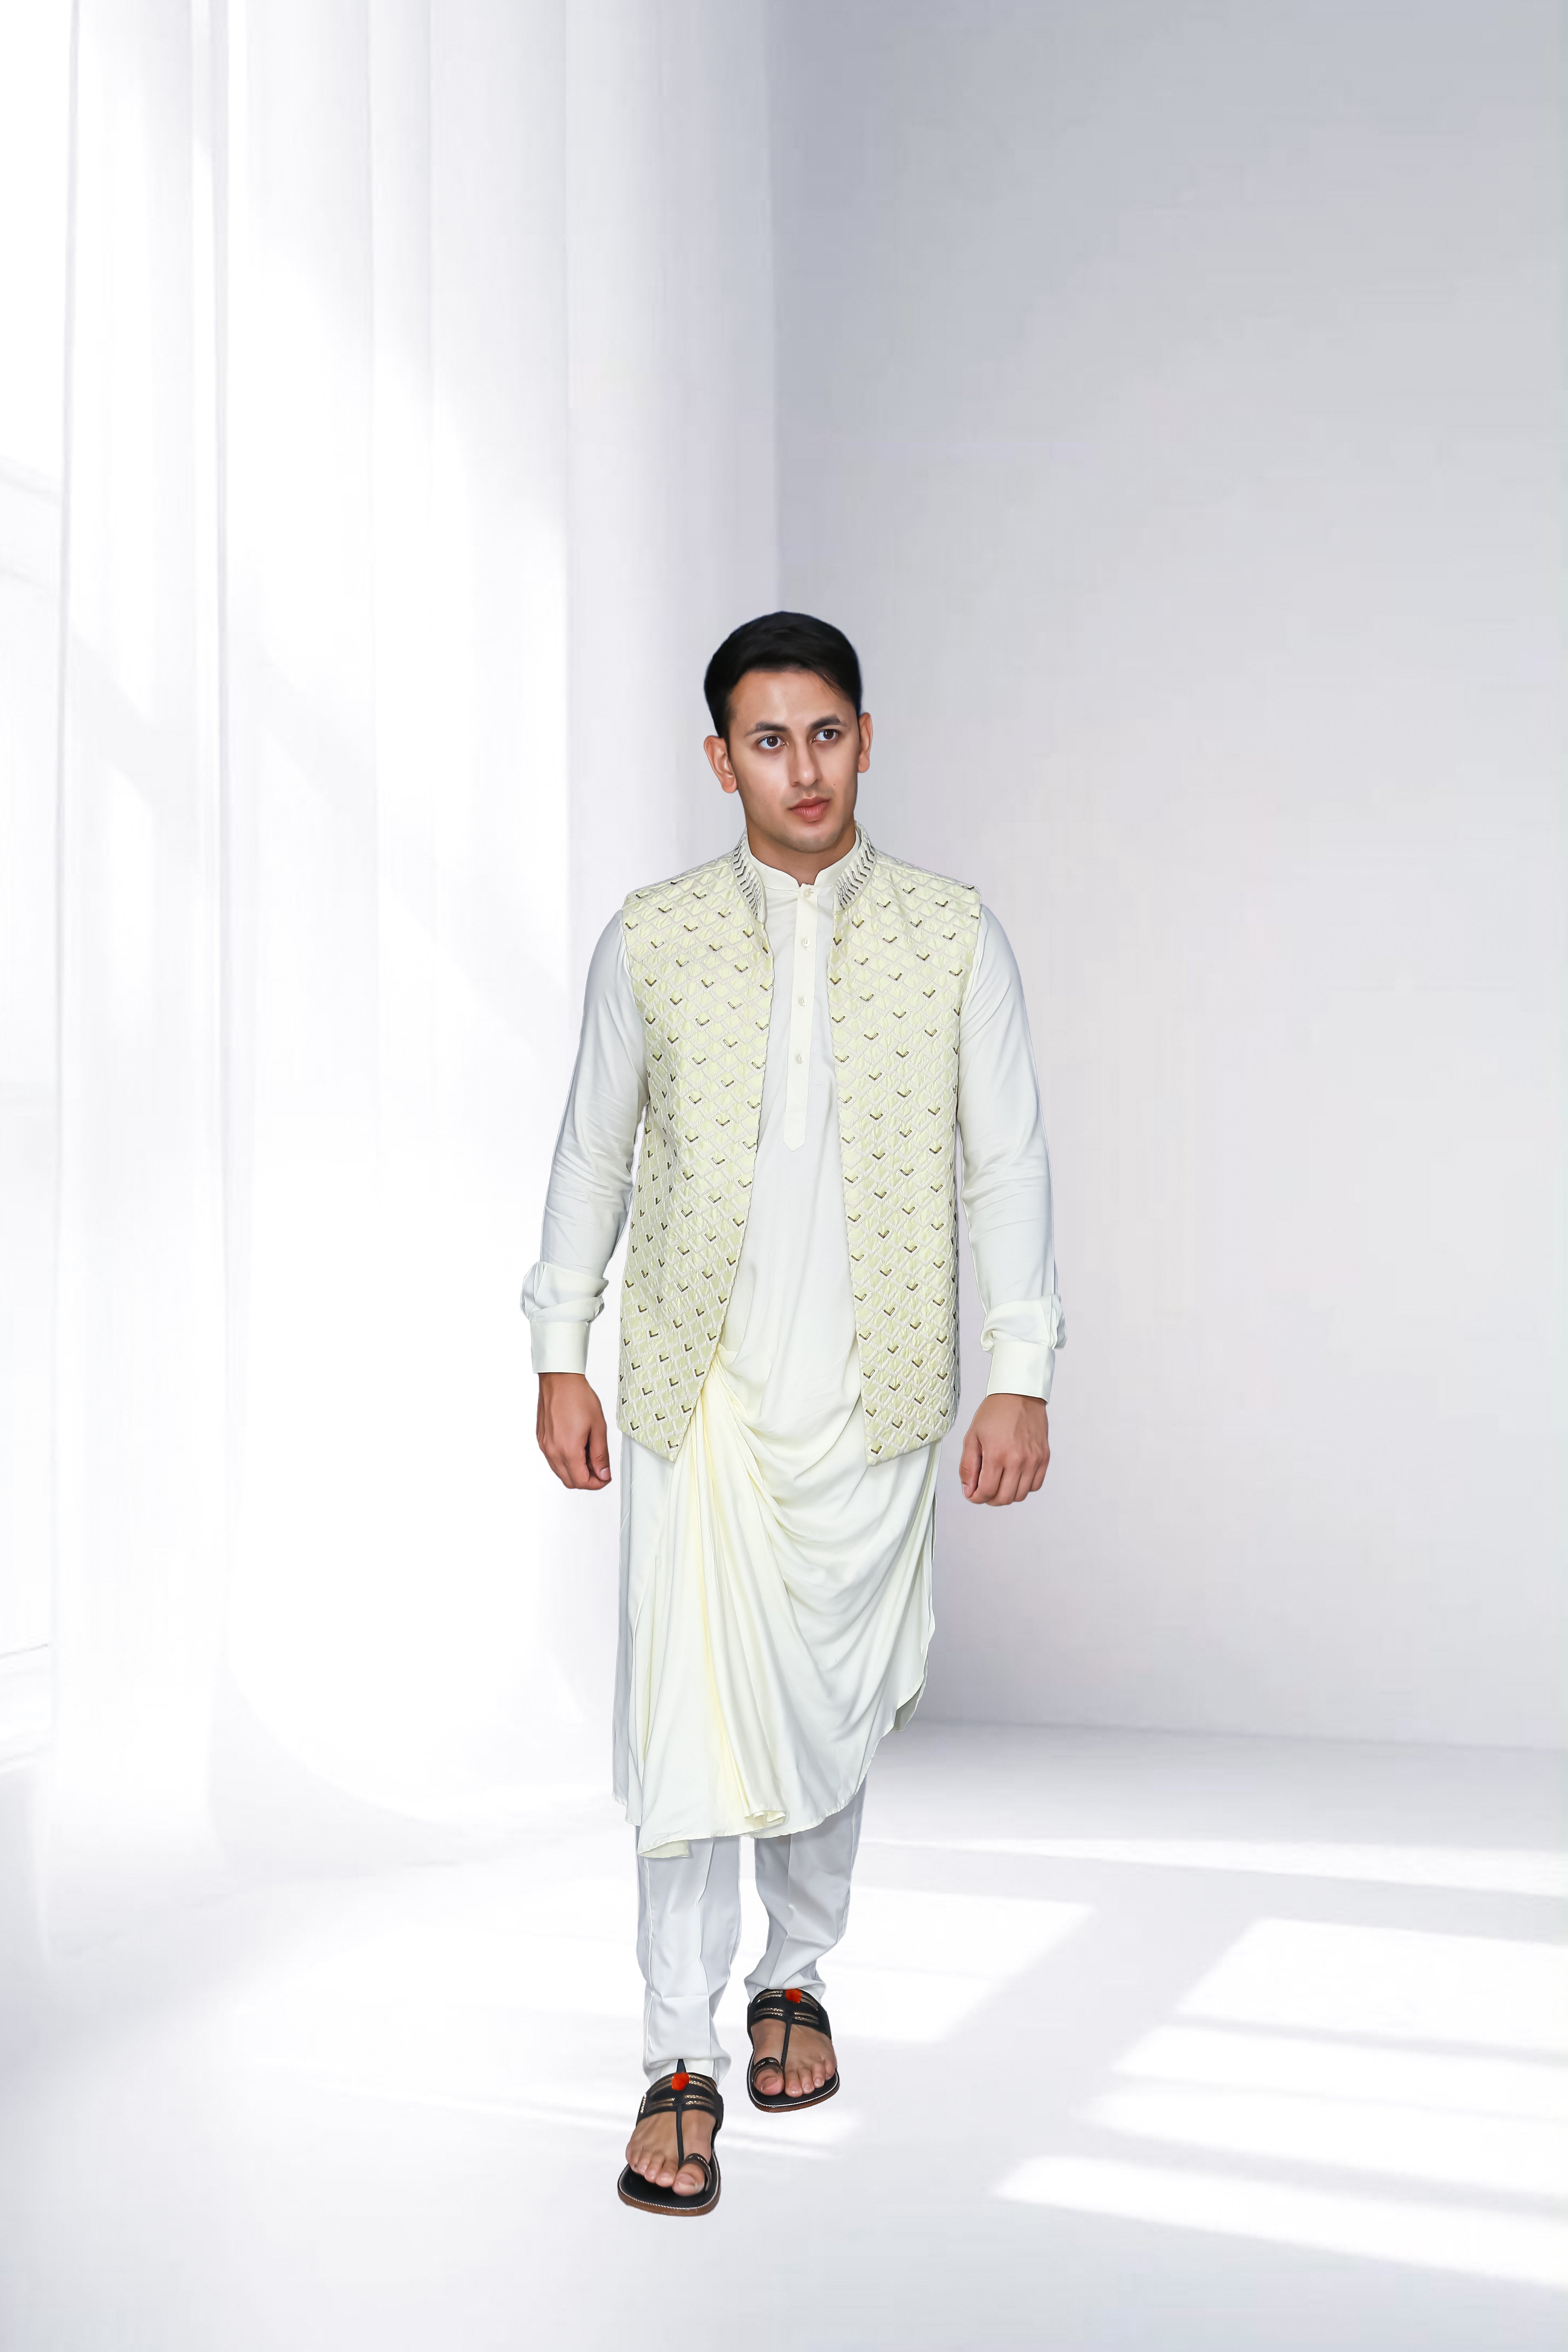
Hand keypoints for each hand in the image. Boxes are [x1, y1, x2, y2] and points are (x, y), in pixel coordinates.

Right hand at [536, 1372, 611, 1489]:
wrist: (559, 1380)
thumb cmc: (577, 1397)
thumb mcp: (598, 1427)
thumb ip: (600, 1455)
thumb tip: (603, 1473)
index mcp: (567, 1450)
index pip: (581, 1482)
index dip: (597, 1483)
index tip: (606, 1477)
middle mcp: (552, 1451)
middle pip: (569, 1481)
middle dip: (587, 1480)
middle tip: (600, 1468)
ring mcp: (544, 1446)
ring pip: (560, 1472)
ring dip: (575, 1470)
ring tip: (589, 1454)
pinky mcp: (541, 1439)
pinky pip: (553, 1460)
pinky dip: (565, 1461)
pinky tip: (576, 1447)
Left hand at [959, 1393, 1049, 1504]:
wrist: (1019, 1394)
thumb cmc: (995, 1412)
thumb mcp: (972, 1436)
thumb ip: (968, 1466)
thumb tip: (968, 1490)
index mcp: (997, 1454)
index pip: (987, 1491)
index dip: (976, 1498)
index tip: (972, 1494)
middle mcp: (1018, 1460)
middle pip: (1004, 1498)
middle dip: (990, 1499)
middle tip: (984, 1489)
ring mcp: (1033, 1460)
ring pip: (1020, 1495)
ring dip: (1006, 1494)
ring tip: (998, 1482)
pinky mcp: (1044, 1457)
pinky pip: (1035, 1485)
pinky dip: (1023, 1487)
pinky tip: (1014, 1476)